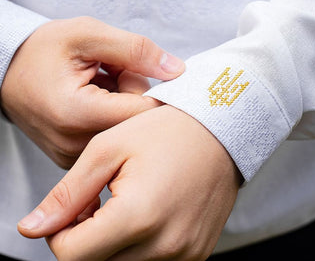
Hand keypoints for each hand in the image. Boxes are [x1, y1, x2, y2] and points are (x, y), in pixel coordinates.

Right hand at [0, 17, 184, 167]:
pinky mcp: (75, 159)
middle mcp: (75, 145)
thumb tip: (177, 71)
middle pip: (137, 124)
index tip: (141, 69)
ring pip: (127, 132)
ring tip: (99, 85)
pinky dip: (112, 116)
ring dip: (123, 103)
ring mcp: (73, 157)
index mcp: (77, 114)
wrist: (6, 71)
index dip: (152, 87)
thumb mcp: (89, 35)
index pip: (144, 111)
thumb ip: (137, 50)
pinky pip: (113, 138)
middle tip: (111, 73)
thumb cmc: (44, 50)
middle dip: (133, 93)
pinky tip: (96, 99)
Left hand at [18, 105, 241, 260]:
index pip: (71, 256)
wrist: (221, 128)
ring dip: (114, 244)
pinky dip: (141, 245)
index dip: (61, 231)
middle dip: (87, 238)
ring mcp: (185, 254)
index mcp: (138, 215)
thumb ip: (69, 193)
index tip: (78, 204)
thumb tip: (31, 229)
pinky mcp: (197, 254)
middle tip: (102, 199)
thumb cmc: (166, 129)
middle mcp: (165, 245)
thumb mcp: (110, 148)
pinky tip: (149, 212)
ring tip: (127, 202)